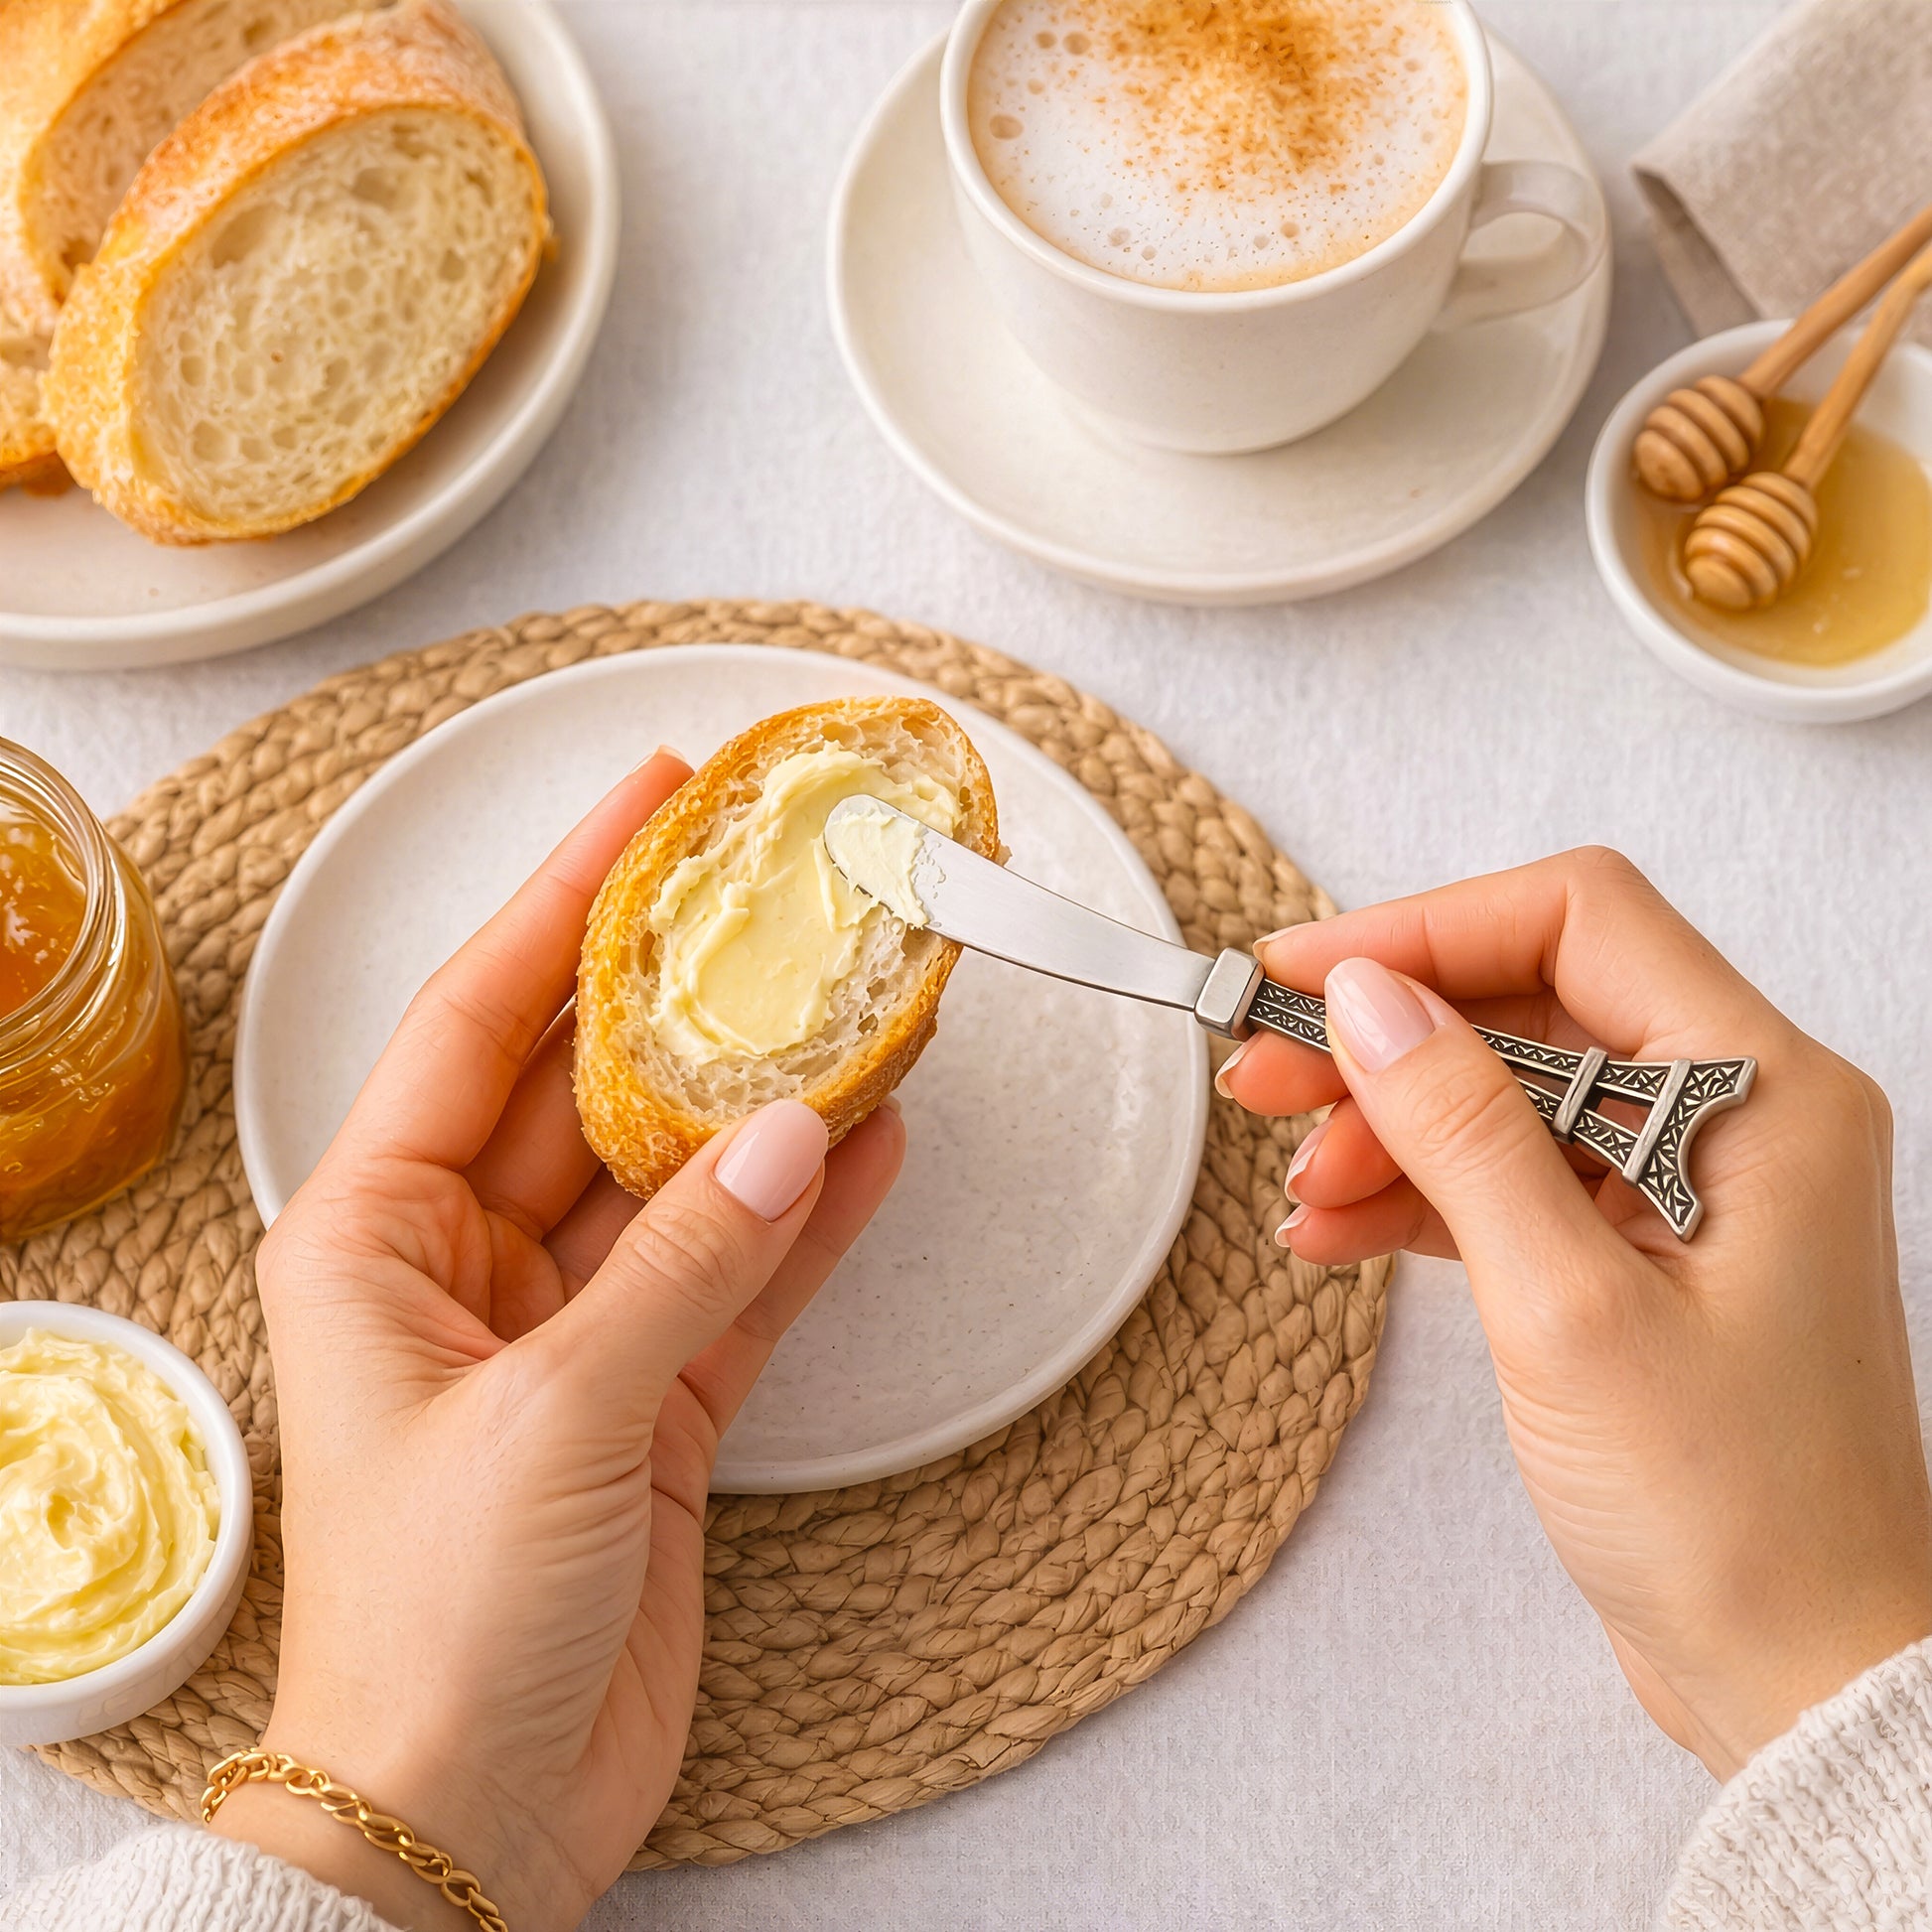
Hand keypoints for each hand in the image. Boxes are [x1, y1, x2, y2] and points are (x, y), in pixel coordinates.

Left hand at [210, 752, 905, 1931]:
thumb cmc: (439, 1624)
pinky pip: (738, 1276)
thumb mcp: (555, 1417)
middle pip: (592, 1085)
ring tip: (858, 995)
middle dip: (684, 991)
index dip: (563, 897)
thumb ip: (684, 1265)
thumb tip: (794, 1130)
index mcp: (378, 1236)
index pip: (480, 1020)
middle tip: (775, 889)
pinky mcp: (651, 1403)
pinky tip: (873, 1139)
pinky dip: (806, 1218)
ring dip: (767, 1100)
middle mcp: (469, 1264)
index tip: (646, 802)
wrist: (471, 1818)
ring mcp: (571, 1330)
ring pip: (682, 1176)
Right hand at [1218, 847, 1931, 1779]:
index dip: (1427, 929)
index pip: (1580, 920)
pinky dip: (1416, 1196)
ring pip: (1504, 1091)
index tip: (1305, 974)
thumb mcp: (1568, 1308)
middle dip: (1387, 1036)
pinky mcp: (1635, 1253)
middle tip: (1263, 1073)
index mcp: (1763, 1091)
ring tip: (1295, 1186)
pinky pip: (1507, 1178)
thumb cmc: (1739, 1516)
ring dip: (1387, 1125)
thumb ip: (1462, 1131)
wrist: (1800, 1680)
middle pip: (1527, 1003)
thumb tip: (1366, 998)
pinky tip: (1334, 1233)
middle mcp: (1734, 1114)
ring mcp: (1683, 1186)